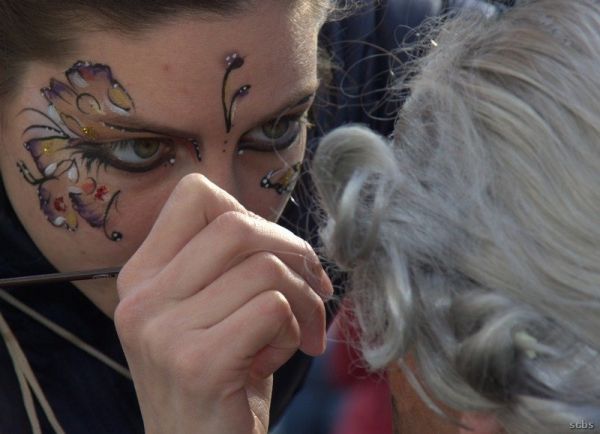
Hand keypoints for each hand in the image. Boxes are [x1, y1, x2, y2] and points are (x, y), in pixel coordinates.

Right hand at [114, 174, 332, 433]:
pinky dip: (295, 329)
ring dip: (303, 301)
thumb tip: (286, 233)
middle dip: (294, 251)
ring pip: (265, 267)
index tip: (279, 253)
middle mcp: (141, 298)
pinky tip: (279, 358)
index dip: (251, 215)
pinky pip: (274, 308)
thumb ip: (230, 264)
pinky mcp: (197, 363)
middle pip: (237, 225)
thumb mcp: (211, 312)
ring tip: (298, 334)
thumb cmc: (221, 377)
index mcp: (141, 275)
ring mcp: (162, 331)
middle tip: (315, 288)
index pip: (195, 194)